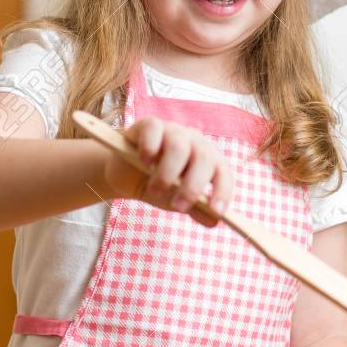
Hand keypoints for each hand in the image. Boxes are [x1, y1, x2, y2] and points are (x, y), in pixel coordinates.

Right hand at [101, 117, 233, 223]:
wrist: (124, 173)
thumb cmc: (156, 185)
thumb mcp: (175, 200)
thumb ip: (194, 209)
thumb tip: (213, 221)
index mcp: (207, 158)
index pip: (222, 171)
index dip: (222, 191)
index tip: (215, 212)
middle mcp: (194, 141)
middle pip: (203, 158)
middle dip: (192, 186)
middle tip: (177, 207)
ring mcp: (172, 130)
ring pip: (178, 147)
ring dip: (167, 173)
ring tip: (154, 189)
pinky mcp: (149, 125)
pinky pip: (154, 130)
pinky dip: (150, 148)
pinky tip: (144, 162)